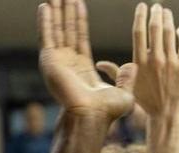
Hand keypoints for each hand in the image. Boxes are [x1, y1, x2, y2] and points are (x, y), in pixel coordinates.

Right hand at [39, 0, 134, 119]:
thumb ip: (126, 77)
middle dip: (65, 11)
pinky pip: (47, 37)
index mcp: (82, 68)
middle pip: (65, 31)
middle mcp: (67, 63)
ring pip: (56, 31)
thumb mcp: (123, 92)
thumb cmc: (107, 111)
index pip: (79, 37)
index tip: (77, 2)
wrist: (92, 116)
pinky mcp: (50, 62)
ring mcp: (57, 62)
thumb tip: (132, 65)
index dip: (78, 20)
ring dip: (55, 12)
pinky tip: (45, 6)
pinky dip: (45, 22)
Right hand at [105, 4, 178, 120]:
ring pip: (170, 33)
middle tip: (157, 6)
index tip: (142, 6)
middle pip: (155, 28)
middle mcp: (155, 59)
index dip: (140, 16)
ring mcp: (171, 62)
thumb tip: (98, 65)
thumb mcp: (128, 87)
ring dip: (169, 19)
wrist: (167, 115)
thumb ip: (115, 72)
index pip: (139, 31)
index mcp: (140, 62)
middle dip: (156, 13)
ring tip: (167, 13)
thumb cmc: (147, 102)